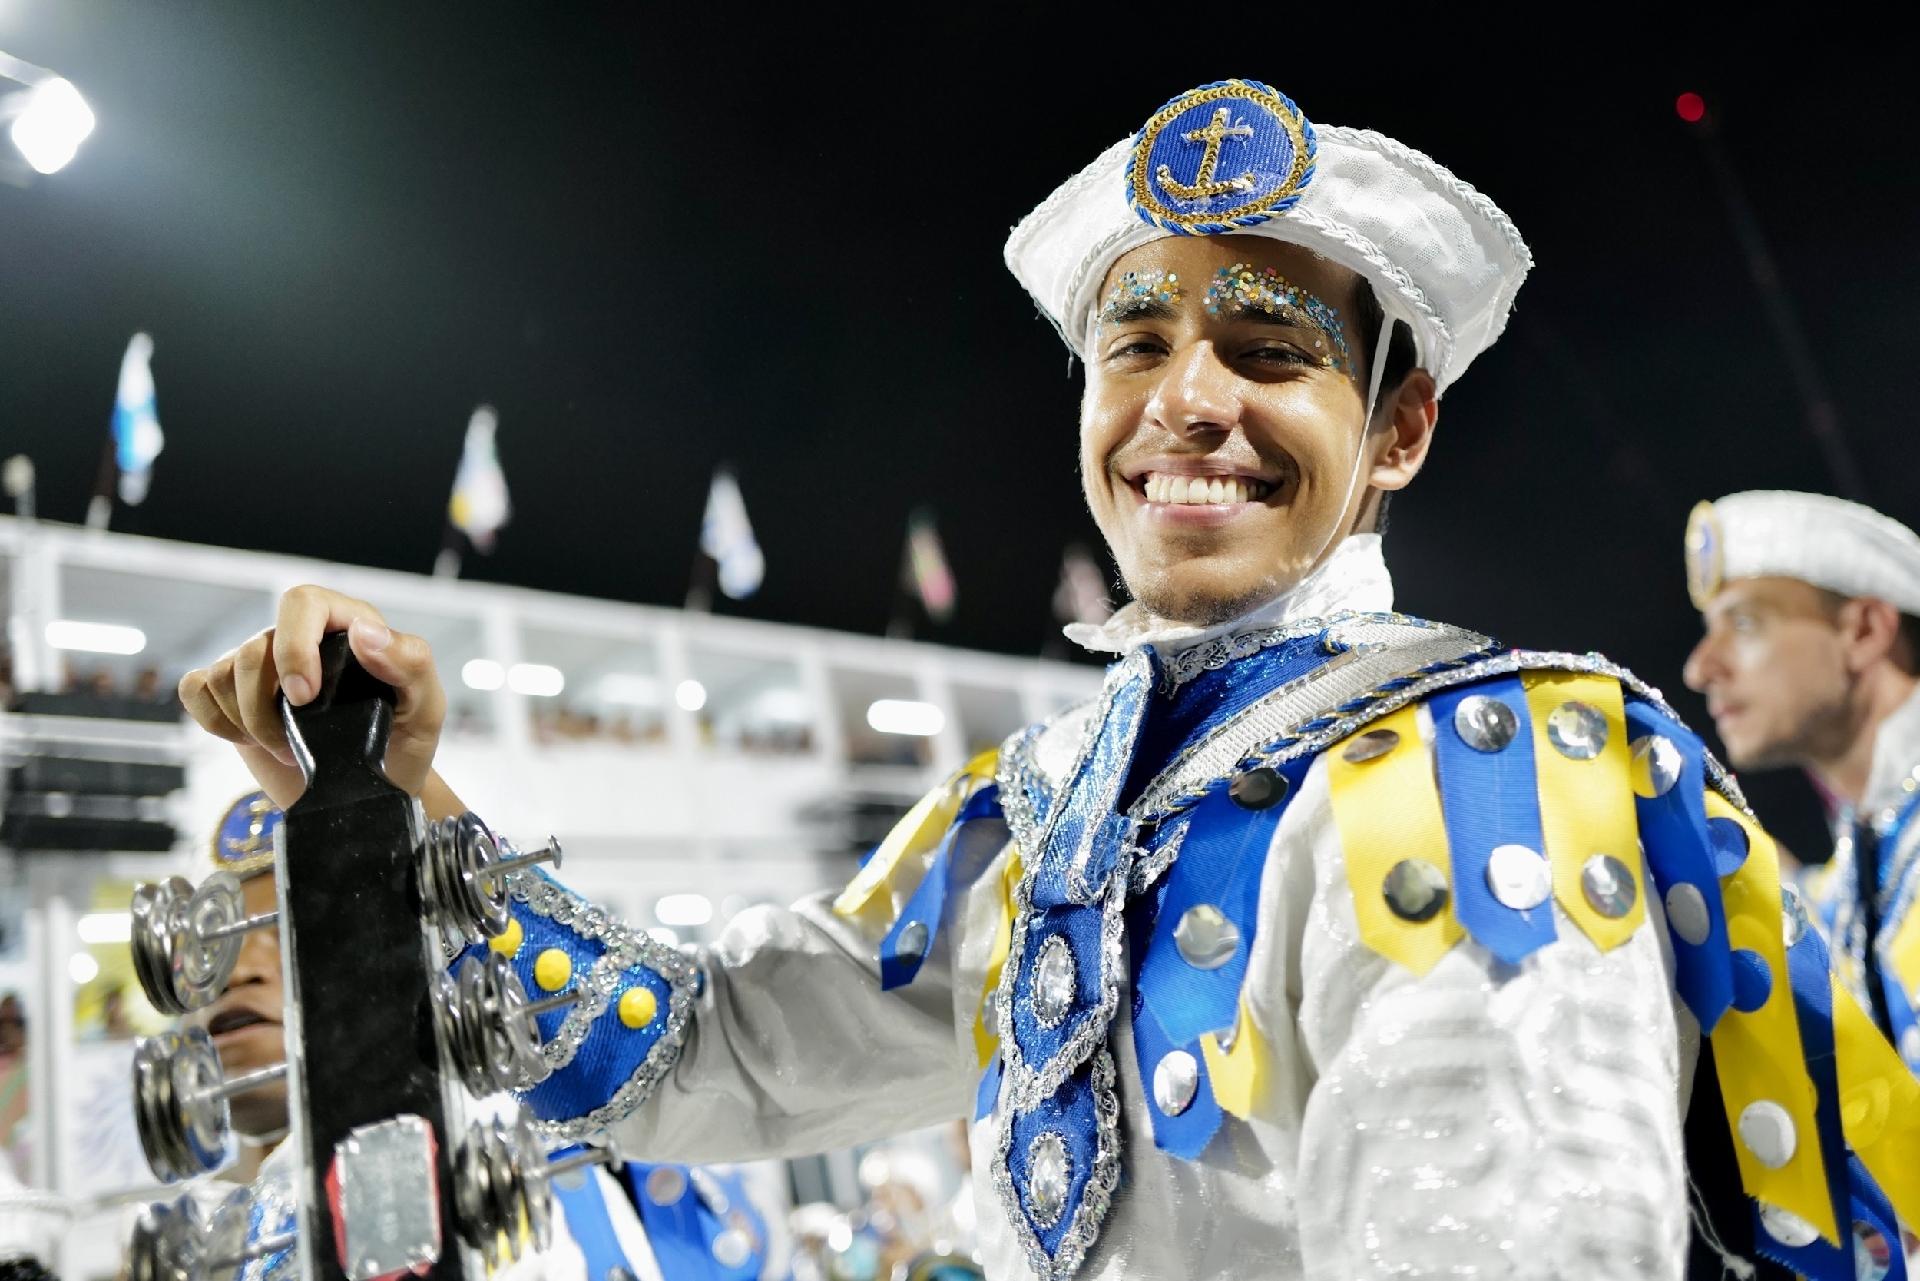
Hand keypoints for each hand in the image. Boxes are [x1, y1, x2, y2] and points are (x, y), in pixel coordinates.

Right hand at [178, 585, 447, 808]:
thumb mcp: (426, 708)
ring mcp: (264, 666)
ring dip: (249, 723)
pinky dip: (214, 720)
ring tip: (288, 749)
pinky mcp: (233, 695)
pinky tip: (248, 740)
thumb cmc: (402, 745)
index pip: (302, 602)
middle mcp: (302, 639)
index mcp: (348, 626)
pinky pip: (196, 689)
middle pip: (254, 647)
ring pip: (223, 673)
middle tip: (296, 744)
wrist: (372, 794)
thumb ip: (410, 662)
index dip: (293, 645)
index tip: (305, 697)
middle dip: (266, 705)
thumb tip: (365, 632)